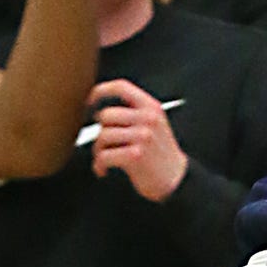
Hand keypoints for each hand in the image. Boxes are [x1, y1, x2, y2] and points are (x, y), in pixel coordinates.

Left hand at [89, 79, 186, 199]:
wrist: (176, 179)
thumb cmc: (160, 154)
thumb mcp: (155, 124)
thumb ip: (134, 112)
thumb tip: (101, 109)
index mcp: (151, 107)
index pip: (121, 87)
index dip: (101, 90)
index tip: (90, 101)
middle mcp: (148, 119)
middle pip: (106, 115)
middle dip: (100, 132)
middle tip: (104, 144)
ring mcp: (142, 136)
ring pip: (102, 136)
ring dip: (98, 150)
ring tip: (105, 158)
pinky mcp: (135, 156)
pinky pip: (103, 156)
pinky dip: (99, 165)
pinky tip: (103, 169)